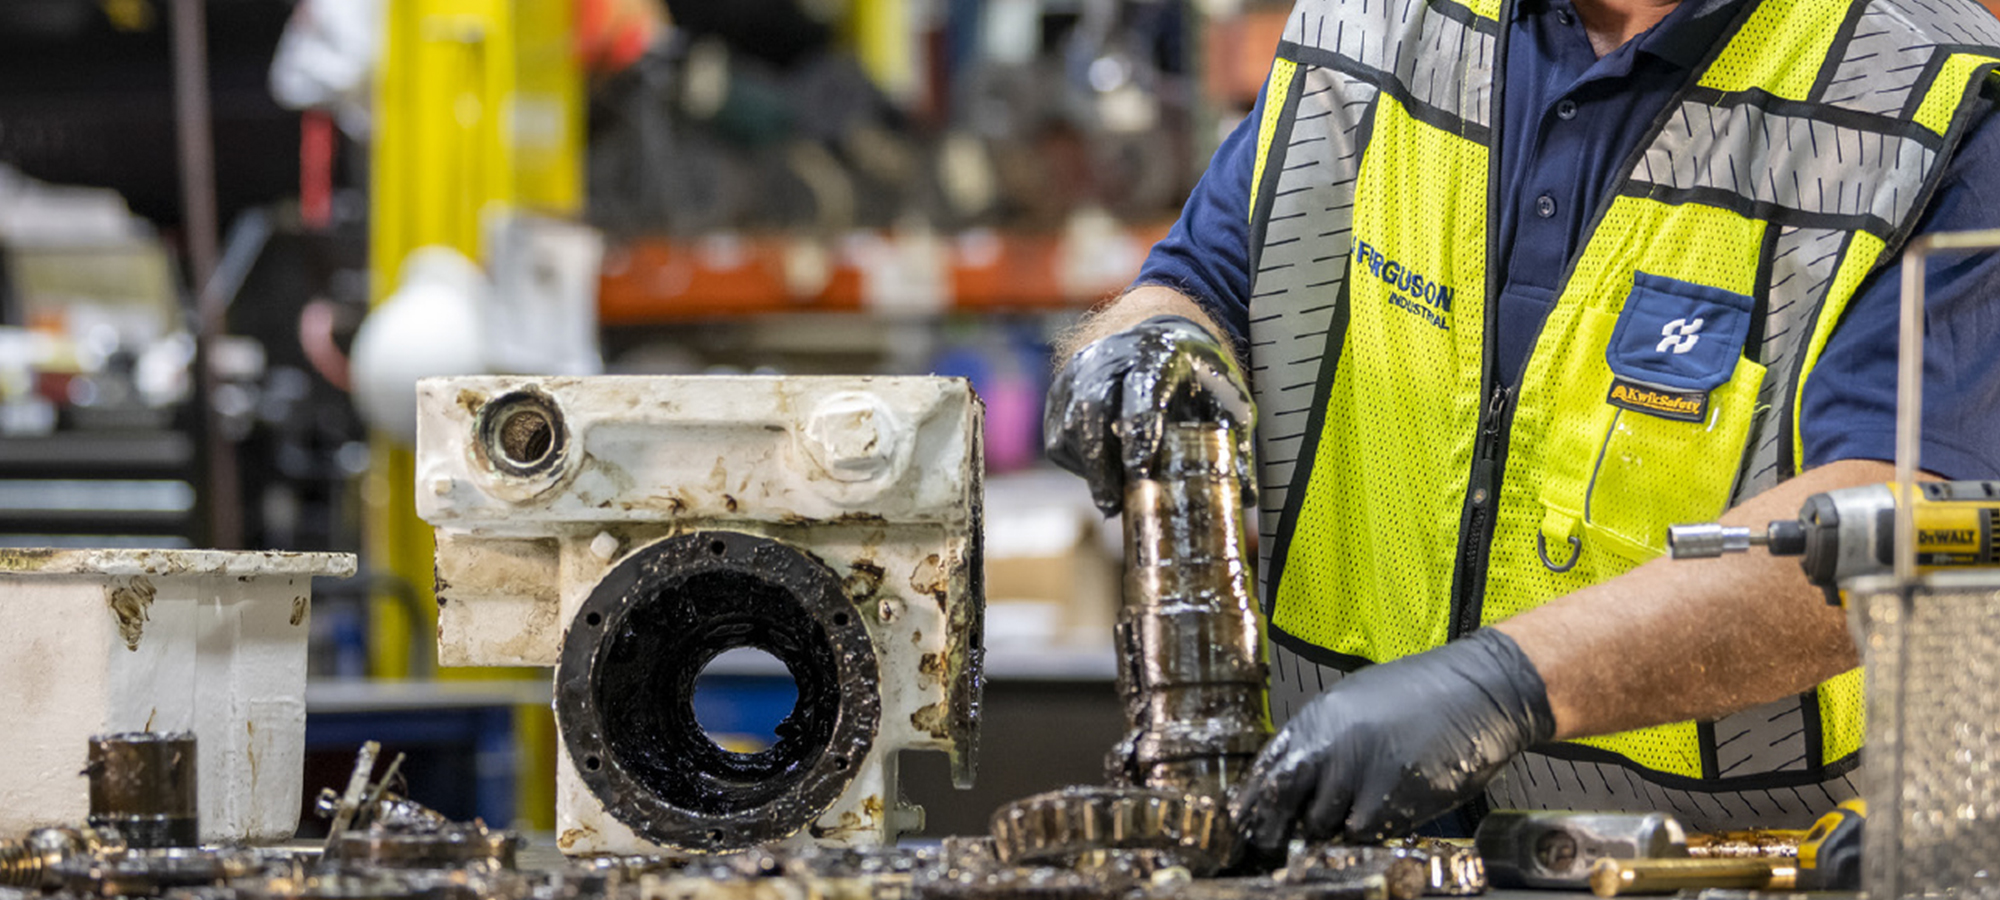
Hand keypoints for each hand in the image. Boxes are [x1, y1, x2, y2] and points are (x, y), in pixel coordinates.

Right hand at [1043, 315, 1255, 513]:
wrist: (1153, 327)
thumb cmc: (1193, 372)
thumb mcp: (1221, 395)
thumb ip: (1235, 442)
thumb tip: (1246, 497)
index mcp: (1156, 354)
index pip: (1141, 393)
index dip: (1138, 434)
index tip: (1140, 472)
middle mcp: (1109, 358)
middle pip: (1092, 409)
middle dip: (1100, 460)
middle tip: (1112, 503)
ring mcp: (1076, 373)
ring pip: (1071, 426)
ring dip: (1089, 467)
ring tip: (1112, 495)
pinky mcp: (1058, 392)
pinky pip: (1059, 436)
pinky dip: (1079, 461)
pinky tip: (1103, 469)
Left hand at [1228, 629, 1555, 850]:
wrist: (1476, 692)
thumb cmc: (1421, 693)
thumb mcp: (1356, 701)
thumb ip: (1322, 736)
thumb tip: (1294, 772)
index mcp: (1317, 718)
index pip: (1266, 768)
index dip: (1253, 799)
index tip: (1246, 819)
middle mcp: (1330, 745)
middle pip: (1282, 799)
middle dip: (1276, 824)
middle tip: (1276, 840)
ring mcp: (1359, 774)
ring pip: (1322, 823)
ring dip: (1330, 828)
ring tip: (1352, 811)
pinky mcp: (1390, 800)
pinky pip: (1362, 832)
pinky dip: (1366, 831)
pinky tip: (1381, 811)